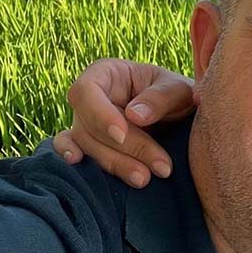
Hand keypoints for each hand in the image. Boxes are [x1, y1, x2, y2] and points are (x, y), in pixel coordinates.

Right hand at [53, 59, 195, 187]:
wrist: (180, 114)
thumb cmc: (177, 94)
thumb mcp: (178, 90)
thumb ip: (160, 98)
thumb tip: (134, 116)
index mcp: (107, 73)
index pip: (87, 91)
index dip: (100, 114)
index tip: (121, 134)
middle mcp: (90, 97)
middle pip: (89, 124)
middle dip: (124, 148)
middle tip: (160, 167)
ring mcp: (85, 121)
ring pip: (87, 145)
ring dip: (115, 164)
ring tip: (145, 179)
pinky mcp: (88, 143)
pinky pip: (71, 149)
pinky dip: (71, 158)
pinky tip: (80, 167)